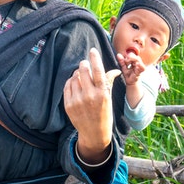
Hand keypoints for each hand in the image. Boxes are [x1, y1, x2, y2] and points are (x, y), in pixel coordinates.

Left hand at [63, 48, 120, 162]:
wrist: (94, 133)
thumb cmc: (104, 114)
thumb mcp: (109, 98)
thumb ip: (108, 82)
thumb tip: (115, 69)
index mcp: (102, 93)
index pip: (97, 70)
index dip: (94, 58)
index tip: (92, 50)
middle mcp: (89, 96)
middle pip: (83, 70)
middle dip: (84, 64)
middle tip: (85, 64)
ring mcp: (77, 101)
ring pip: (74, 77)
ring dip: (78, 73)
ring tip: (82, 76)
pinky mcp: (68, 104)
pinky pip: (67, 86)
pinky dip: (71, 82)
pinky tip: (75, 84)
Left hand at [116, 52, 145, 85]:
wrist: (130, 82)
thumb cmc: (128, 74)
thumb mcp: (124, 67)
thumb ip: (121, 61)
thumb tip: (118, 54)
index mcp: (134, 61)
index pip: (132, 54)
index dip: (128, 56)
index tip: (124, 59)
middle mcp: (138, 63)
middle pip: (135, 56)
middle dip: (130, 57)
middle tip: (125, 61)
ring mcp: (140, 66)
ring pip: (138, 59)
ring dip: (132, 60)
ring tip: (127, 63)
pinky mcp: (141, 71)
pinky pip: (142, 67)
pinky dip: (138, 65)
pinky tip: (134, 65)